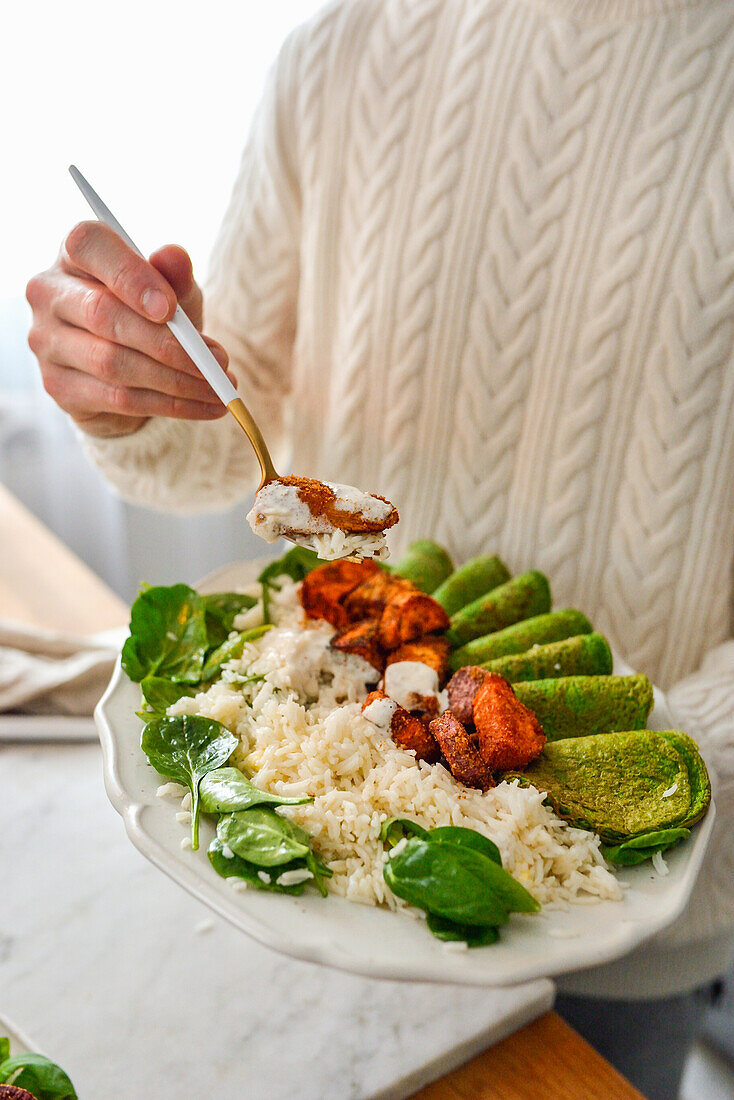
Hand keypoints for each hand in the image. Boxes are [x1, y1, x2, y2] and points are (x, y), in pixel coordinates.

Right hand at [26, 222, 235, 436]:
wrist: (129, 366)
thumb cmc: (150, 313)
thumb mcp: (171, 290)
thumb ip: (174, 274)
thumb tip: (174, 257)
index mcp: (74, 253)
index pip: (89, 246)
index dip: (129, 276)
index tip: (170, 308)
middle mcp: (49, 293)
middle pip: (103, 315)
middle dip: (167, 342)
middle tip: (216, 361)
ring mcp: (46, 342)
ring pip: (113, 363)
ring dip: (176, 380)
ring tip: (219, 387)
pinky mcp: (58, 385)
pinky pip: (118, 399)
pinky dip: (170, 405)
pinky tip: (205, 407)